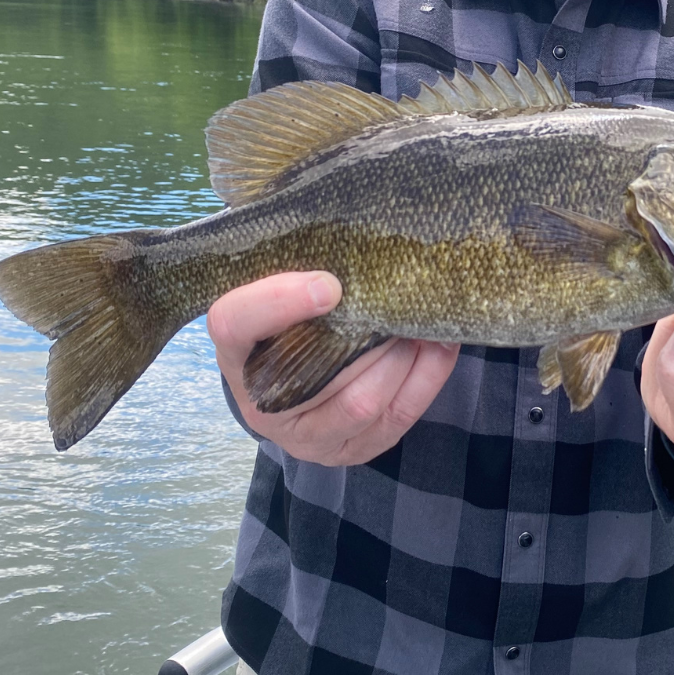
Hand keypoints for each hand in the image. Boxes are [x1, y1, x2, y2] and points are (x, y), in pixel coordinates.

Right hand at [208, 272, 459, 466]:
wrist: (290, 379)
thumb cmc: (287, 320)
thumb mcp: (272, 288)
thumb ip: (293, 265)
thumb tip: (349, 224)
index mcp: (233, 351)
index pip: (234, 324)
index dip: (278, 302)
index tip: (329, 283)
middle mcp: (262, 402)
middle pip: (317, 371)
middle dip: (370, 332)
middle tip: (404, 295)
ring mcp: (306, 435)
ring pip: (363, 402)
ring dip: (404, 358)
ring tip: (427, 320)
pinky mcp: (349, 450)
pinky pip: (396, 420)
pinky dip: (426, 379)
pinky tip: (440, 346)